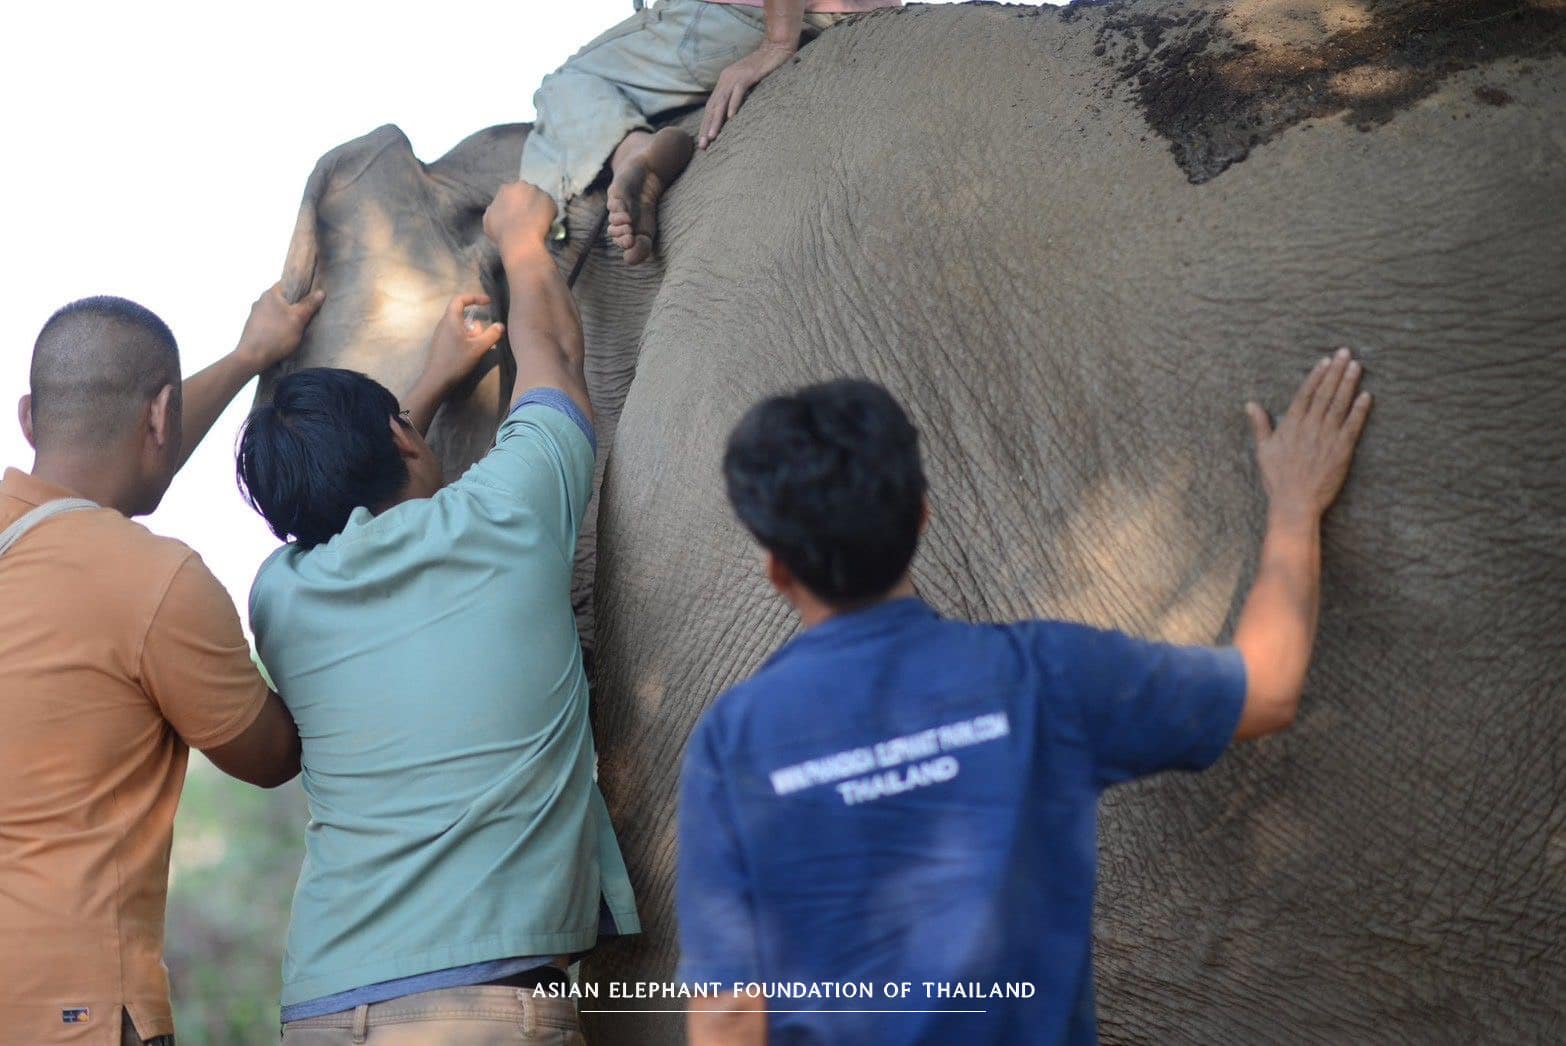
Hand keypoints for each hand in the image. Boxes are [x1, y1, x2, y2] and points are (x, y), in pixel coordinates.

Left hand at [236, 282, 325, 370]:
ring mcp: (255, 313)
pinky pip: (269, 320)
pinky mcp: (253, 326)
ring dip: (286, 315)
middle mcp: (260, 300)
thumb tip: (320, 292)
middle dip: (294, 304)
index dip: (302, 288)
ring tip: (297, 326)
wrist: (252, 356)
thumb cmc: (277, 335)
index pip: (288, 283)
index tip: (312, 297)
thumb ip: (309, 304)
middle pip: (282, 297)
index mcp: (271, 293)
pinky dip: (278, 324)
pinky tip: (283, 334)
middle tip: (308, 313)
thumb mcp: (298, 319)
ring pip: (276, 309)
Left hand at [420, 294, 505, 392]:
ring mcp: (441, 335)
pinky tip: (469, 354)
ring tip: (476, 348)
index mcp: (451, 319)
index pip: (460, 299)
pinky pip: (456, 335)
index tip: (487, 302)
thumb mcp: (478, 348)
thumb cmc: (456, 361)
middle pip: (462, 315)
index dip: (474, 297)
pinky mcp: (441, 344)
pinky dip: (466, 340)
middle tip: (482, 337)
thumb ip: (491, 335)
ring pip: (460, 327)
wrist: (436, 380)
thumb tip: (500, 325)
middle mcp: (444, 324)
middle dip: (476, 324)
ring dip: (471, 334)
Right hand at [484, 181, 556, 262]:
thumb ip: (493, 210)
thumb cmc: (501, 232)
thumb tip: (496, 209)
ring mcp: (537, 192)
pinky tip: (546, 226)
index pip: (512, 194)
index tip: (517, 214)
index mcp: (505, 189)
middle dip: (528, 202)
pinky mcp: (550, 200)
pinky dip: (550, 215)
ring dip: (539, 208)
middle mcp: (522, 185)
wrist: (520, 240)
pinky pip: (551, 207)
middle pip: (527, 193)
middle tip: (529, 217)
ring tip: (538, 223)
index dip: (515, 204)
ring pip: (540, 199)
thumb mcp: (488, 220)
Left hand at [698, 42, 795, 149]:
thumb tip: (733, 113)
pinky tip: (731, 118)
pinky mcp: (748, 75)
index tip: (703, 141)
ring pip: (722, 102)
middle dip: (706, 127)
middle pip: (713, 106)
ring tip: (712, 136)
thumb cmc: (764, 68)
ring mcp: (736, 76)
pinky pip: (738, 92)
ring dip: (716, 120)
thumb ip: (738, 94)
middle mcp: (726, 79)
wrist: (776, 47)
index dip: (706, 124)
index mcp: (724, 82)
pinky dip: (734, 104)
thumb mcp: (747, 83)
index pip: (711, 107)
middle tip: (702, 145)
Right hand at [1246, 347, 1372, 522]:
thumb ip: (1260, 424)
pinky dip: (1360, 410)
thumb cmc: (1277, 478)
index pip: (1305, 394)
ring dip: (1348, 384)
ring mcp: (1327, 437)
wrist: (1294, 502)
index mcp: (1291, 425)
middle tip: (1346, 353)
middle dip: (1336, 372)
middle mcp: (1310, 427)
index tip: (1325, 360)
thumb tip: (1250, 404)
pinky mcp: (1342, 450)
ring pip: (1339, 404)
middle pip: (1325, 393)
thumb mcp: (1263, 450)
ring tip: (1356, 366)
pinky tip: (1366, 395)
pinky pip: (1353, 426)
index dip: (1317, 375)